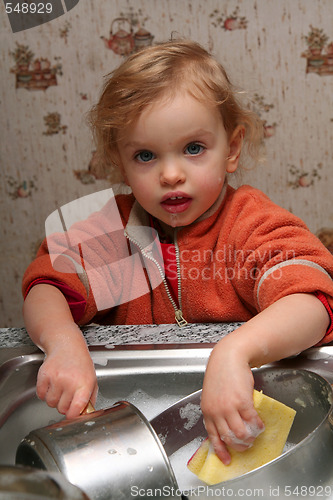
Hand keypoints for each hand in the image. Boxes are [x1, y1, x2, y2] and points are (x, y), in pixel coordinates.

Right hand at [36, 342, 97, 418]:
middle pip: (61, 409)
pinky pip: (40, 395)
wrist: (67, 346)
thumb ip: (89, 399)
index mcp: (84, 383)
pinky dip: (44, 393)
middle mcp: (70, 381)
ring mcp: (56, 378)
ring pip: (50, 403)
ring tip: (60, 388)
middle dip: (64, 406)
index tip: (72, 414)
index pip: (76, 408)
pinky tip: (52, 384)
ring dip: (54, 399)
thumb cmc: (81, 363)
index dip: (73, 415)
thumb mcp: (92, 379)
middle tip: (67, 396)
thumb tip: (84, 415)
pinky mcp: (44, 375)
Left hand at [201, 340, 263, 463]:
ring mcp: (229, 407)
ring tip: (254, 434)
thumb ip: (216, 410)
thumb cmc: (221, 374)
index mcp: (207, 411)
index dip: (221, 450)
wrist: (228, 358)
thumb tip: (224, 426)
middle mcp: (216, 411)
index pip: (213, 436)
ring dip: (250, 438)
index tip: (227, 460)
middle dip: (239, 446)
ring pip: (240, 434)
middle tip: (247, 445)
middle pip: (228, 438)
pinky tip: (260, 424)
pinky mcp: (242, 402)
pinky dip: (258, 426)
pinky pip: (251, 421)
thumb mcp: (212, 394)